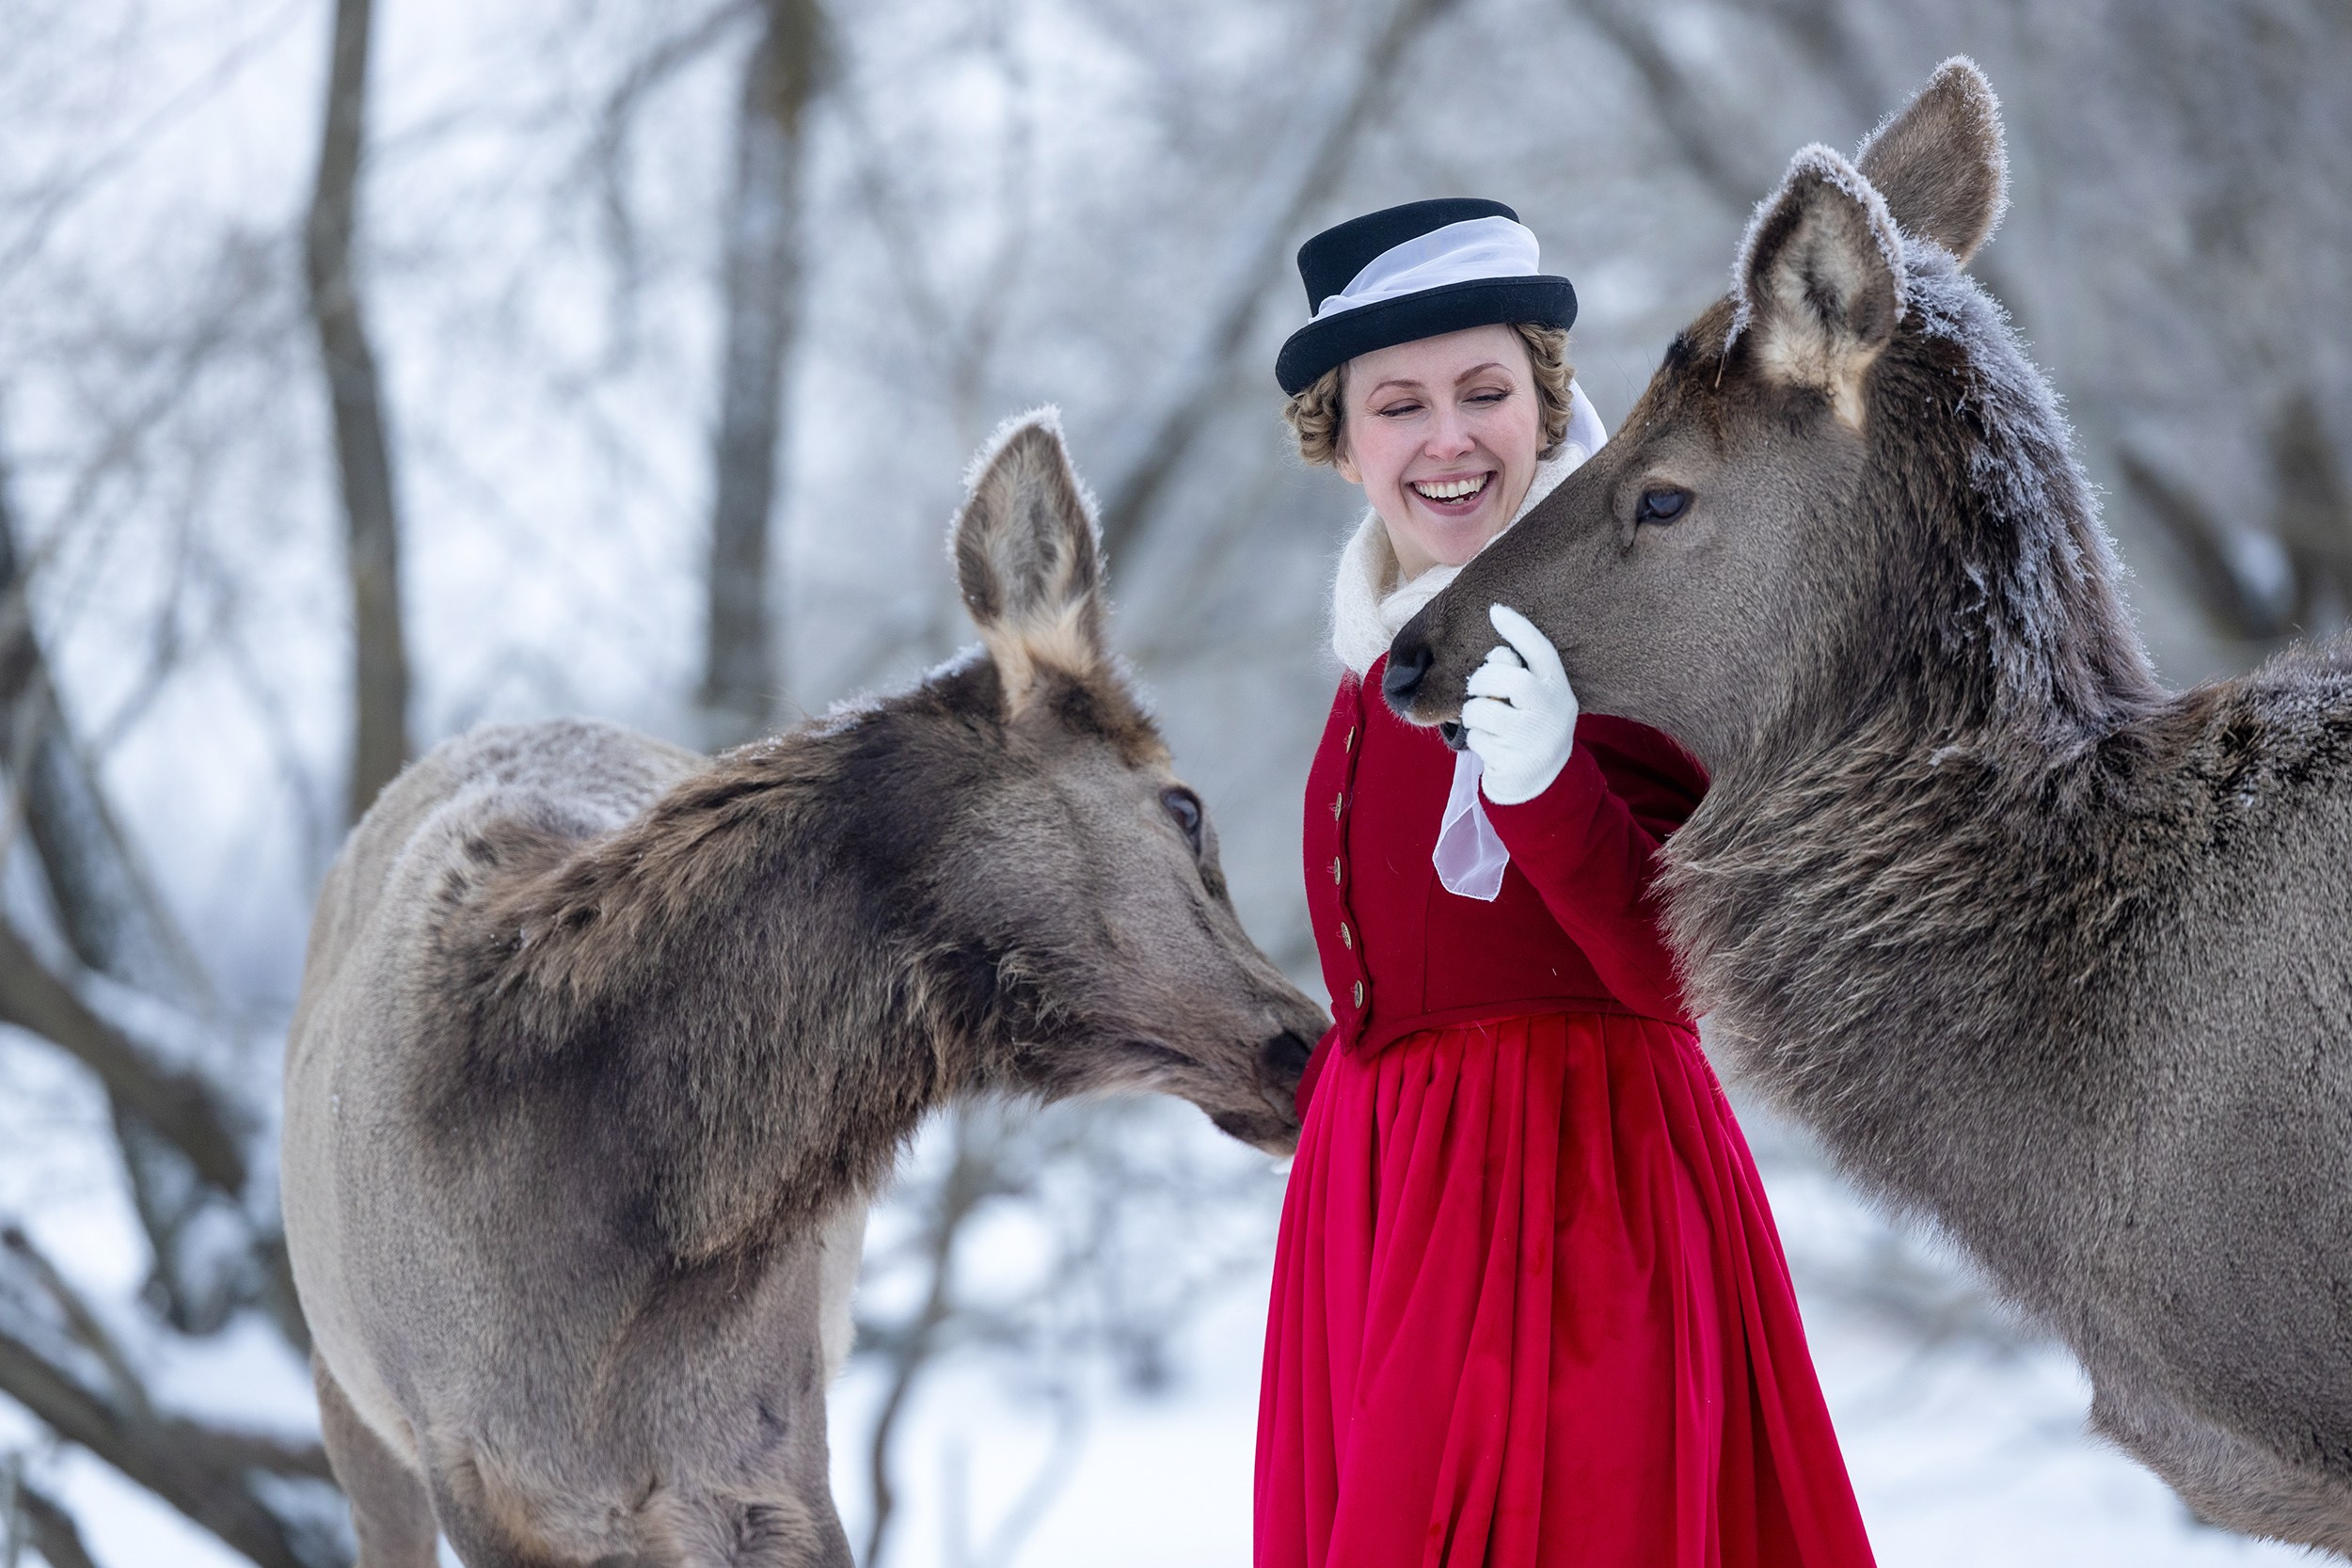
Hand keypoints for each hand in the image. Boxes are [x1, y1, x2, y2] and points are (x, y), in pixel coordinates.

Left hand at [1461, 604, 1577, 805]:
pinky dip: (1476, 739)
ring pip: (1485, 709)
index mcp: (1559, 690)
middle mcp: (1552, 711)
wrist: (1542, 782)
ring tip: (1486, 722)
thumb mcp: (1537, 700)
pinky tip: (1491, 745)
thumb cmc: (1531, 728)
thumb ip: (1521, 675)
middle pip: (1511, 679)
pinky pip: (1477, 737)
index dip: (1519, 629)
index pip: (1542, 652)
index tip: (1496, 609)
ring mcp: (1533, 738)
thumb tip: (1496, 653)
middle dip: (1484, 679)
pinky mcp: (1513, 760)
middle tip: (1478, 688)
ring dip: (1475, 713)